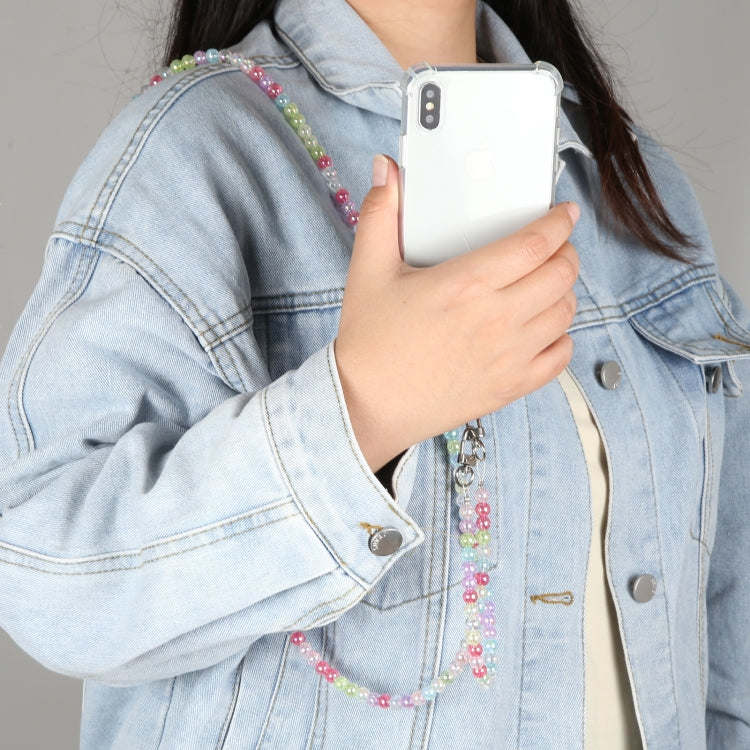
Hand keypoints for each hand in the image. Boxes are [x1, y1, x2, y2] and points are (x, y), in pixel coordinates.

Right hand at [335, 155, 579, 470]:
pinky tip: (543, 328)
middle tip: (555, 246)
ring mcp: (507, 357)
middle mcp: (495, 319)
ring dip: (564, 291)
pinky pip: (560, 357)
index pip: (535, 243)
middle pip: (561, 274)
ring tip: (546, 283)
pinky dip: (561, 337)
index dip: (558, 222)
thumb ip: (380, 215)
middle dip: (567, 252)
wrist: (368, 405)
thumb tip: (386, 171)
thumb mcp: (367, 271)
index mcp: (465, 284)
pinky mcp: (509, 387)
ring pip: (565, 313)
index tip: (563, 214)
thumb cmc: (370, 342)